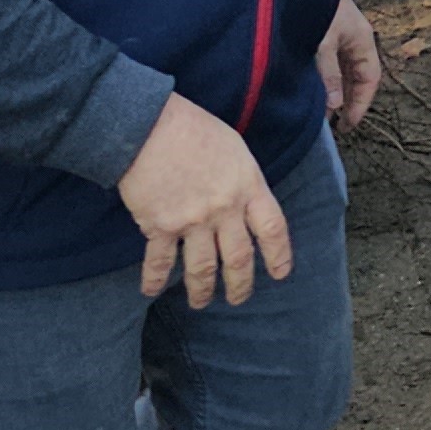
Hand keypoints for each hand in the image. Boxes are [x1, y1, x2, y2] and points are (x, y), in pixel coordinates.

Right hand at [116, 92, 291, 306]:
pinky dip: (154, 279)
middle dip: (241, 284)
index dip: (279, 255)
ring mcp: (193, 221)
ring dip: (202, 290)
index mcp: (249, 187)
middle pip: (239, 257)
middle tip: (239, 299)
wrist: (151, 126)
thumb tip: (244, 200)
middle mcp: (225, 209)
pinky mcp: (160, 226)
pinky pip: (160, 262)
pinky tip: (150, 291)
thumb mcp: (235, 149)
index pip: (273, 229)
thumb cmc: (194, 128)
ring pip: (203, 268)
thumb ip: (242, 180)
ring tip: (200, 302)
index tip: (280, 273)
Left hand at [314, 0, 378, 133]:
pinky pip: (327, 64)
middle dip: (347, 100)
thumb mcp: (323, 44)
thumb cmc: (314, 8)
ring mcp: (337, 36)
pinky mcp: (320, 35)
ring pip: (341, 71)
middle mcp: (352, 39)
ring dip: (333, 92)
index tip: (348, 124)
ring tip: (320, 114)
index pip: (370, 77)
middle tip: (335, 125)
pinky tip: (311, 92)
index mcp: (362, 38)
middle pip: (356, 76)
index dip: (361, 102)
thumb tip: (334, 106)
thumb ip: (329, 75)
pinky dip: (322, 80)